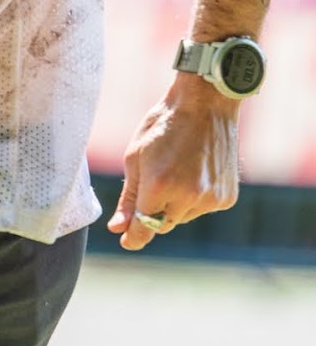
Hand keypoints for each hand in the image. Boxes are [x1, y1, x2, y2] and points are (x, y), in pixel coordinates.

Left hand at [108, 73, 240, 250]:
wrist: (206, 104)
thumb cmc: (164, 125)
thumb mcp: (136, 156)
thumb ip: (129, 197)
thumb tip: (118, 229)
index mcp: (160, 185)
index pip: (144, 227)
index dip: (133, 236)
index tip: (127, 241)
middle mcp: (188, 197)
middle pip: (163, 224)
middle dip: (154, 211)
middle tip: (155, 181)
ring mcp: (211, 199)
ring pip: (183, 217)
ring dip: (176, 204)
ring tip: (178, 169)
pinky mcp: (227, 198)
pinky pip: (203, 208)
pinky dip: (196, 198)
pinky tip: (196, 170)